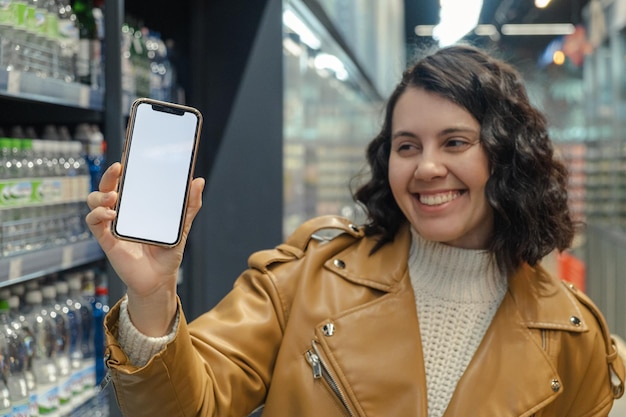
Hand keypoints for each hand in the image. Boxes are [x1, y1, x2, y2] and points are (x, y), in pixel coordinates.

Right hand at [86, 162, 204, 335]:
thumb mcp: (182, 226)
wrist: (159, 279)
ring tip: (114, 197)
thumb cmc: (167, 252)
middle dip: (108, 175)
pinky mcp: (106, 239)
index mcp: (138, 204)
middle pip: (107, 186)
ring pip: (95, 200)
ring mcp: (112, 224)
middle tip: (118, 169)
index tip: (128, 156)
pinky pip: (93, 222)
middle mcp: (122, 210)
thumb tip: (198, 181)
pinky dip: (97, 214)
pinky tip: (110, 214)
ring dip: (101, 195)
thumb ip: (189, 205)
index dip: (123, 167)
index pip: (127, 181)